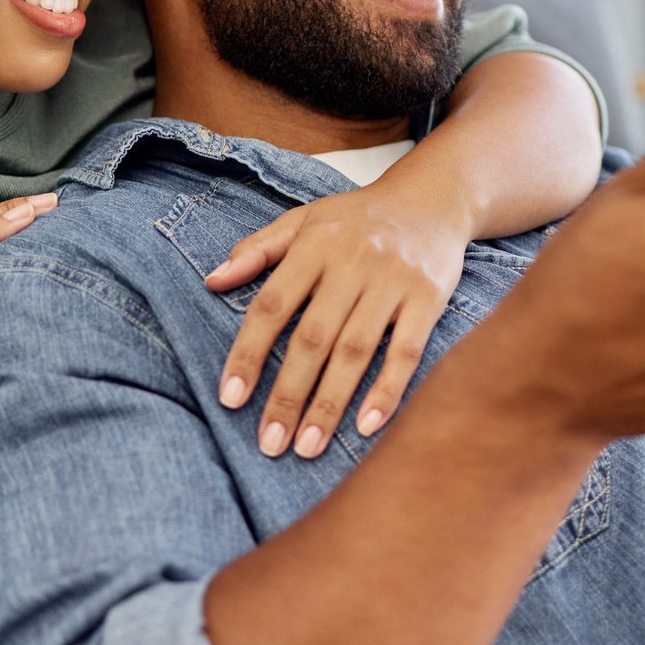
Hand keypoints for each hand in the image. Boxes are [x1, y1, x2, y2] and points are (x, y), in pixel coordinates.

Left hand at [205, 187, 466, 459]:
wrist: (433, 197)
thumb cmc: (358, 218)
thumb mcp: (304, 220)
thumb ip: (258, 249)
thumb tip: (211, 280)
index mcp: (314, 245)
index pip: (271, 305)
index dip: (249, 353)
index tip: (231, 399)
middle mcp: (352, 262)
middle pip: (313, 338)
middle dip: (288, 394)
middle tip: (270, 443)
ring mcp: (392, 281)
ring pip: (355, 351)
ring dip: (330, 403)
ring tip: (307, 446)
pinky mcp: (428, 298)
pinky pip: (406, 351)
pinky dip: (387, 390)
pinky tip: (367, 426)